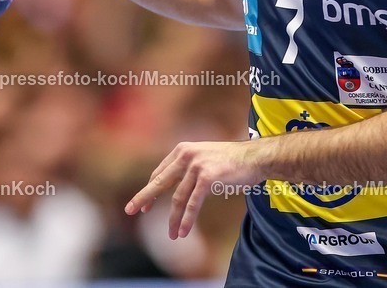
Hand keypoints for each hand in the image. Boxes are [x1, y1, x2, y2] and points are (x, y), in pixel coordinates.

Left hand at [125, 140, 266, 239]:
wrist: (256, 157)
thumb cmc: (233, 160)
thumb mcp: (205, 157)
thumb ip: (189, 167)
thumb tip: (176, 185)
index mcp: (183, 150)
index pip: (160, 172)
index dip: (151, 189)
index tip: (144, 205)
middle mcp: (186, 155)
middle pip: (160, 182)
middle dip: (144, 198)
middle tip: (130, 211)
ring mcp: (196, 165)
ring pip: (178, 198)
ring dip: (174, 219)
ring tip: (173, 235)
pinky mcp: (207, 177)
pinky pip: (193, 203)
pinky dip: (187, 219)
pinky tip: (184, 231)